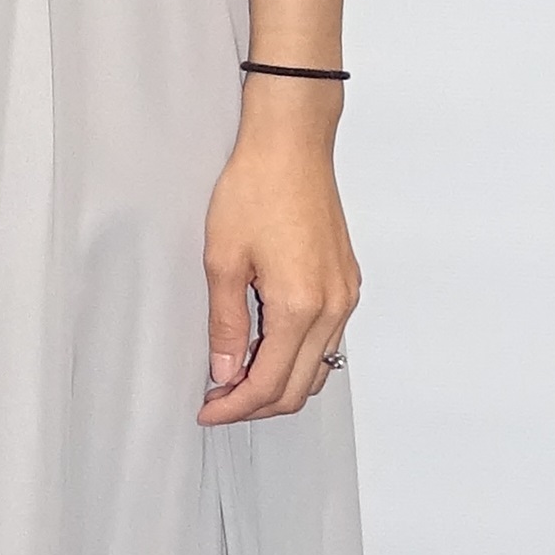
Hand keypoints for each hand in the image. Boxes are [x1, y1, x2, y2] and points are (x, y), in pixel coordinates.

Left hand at [198, 109, 357, 423]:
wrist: (292, 145)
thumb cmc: (256, 188)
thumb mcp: (223, 261)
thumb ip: (226, 325)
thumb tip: (225, 371)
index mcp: (300, 306)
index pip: (269, 385)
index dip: (234, 407)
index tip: (207, 409)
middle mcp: (333, 308)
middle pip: (298, 388)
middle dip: (256, 405)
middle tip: (218, 401)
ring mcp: (345, 296)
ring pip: (318, 368)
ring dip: (279, 384)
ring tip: (238, 379)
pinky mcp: (347, 282)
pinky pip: (328, 340)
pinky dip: (299, 357)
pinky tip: (268, 349)